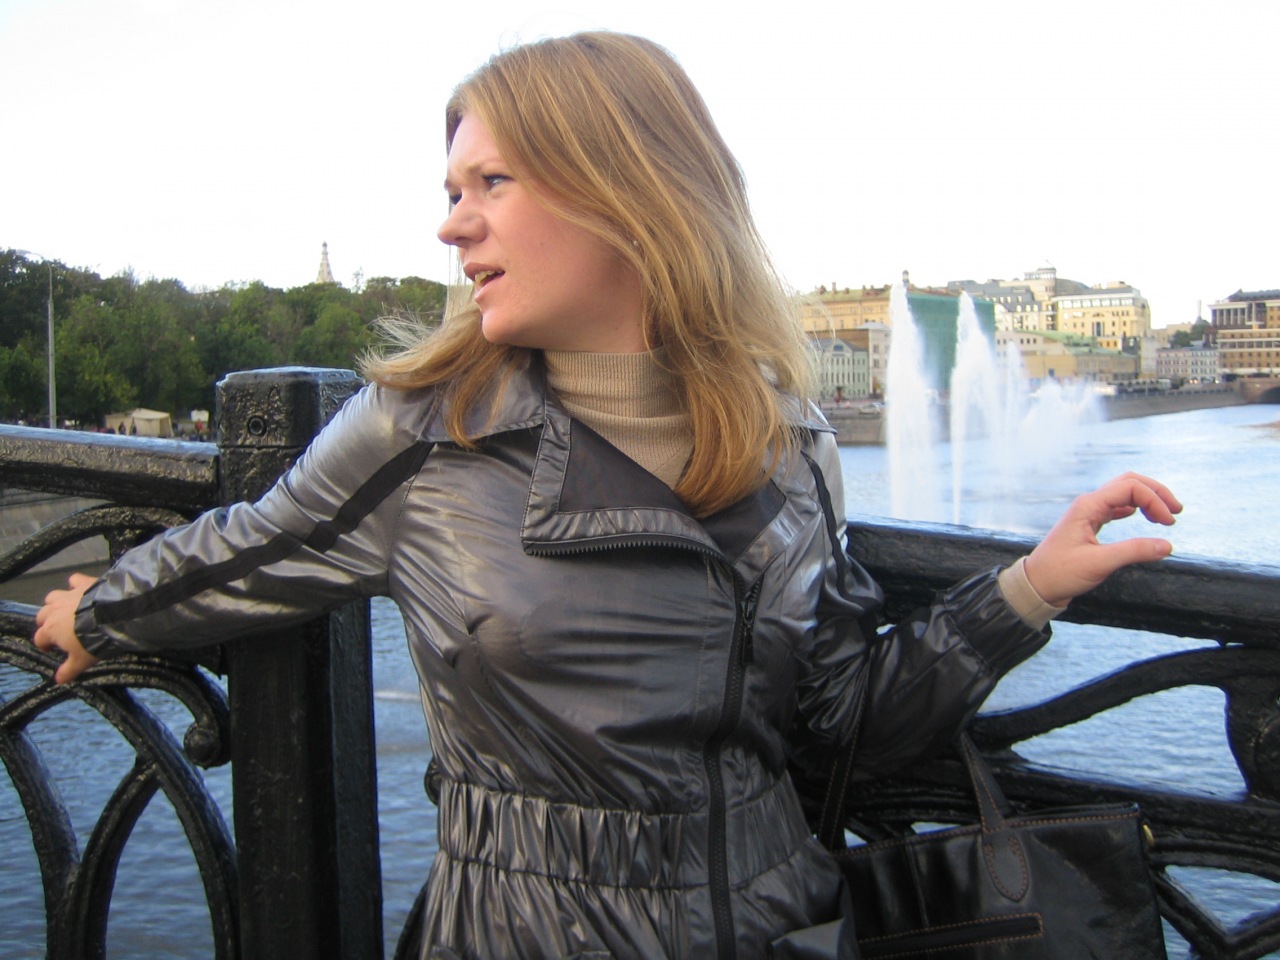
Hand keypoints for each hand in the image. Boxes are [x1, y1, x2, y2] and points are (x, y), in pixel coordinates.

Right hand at [32, 572, 99, 683]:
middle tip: (58, 631)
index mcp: (51, 629)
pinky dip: (75, 584)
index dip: (44, 644)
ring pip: (52, 597)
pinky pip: (74, 579)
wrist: (113, 615)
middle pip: (41, 615)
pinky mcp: (83, 583)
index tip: (51, 649)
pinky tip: (80, 587)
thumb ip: (68, 670)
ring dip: (55, 603)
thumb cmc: (94, 641)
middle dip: (46, 623)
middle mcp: (54, 610)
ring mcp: (68, 595)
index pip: (39, 638)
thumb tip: (59, 681)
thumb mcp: (82, 661)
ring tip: (65, 610)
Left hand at [1024, 472, 1181, 606]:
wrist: (1037, 585)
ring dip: (1146, 499)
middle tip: (1176, 511)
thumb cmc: (1061, 573)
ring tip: (1166, 516)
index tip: (1169, 524)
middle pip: (1129, 483)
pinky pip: (1116, 507)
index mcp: (1088, 506)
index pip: (1130, 488)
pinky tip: (1144, 517)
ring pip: (1123, 494)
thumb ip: (1134, 551)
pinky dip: (1135, 508)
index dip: (1154, 501)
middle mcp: (1088, 504)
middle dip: (1155, 492)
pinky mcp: (1090, 524)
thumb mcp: (1100, 563)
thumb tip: (1168, 545)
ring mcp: (1088, 513)